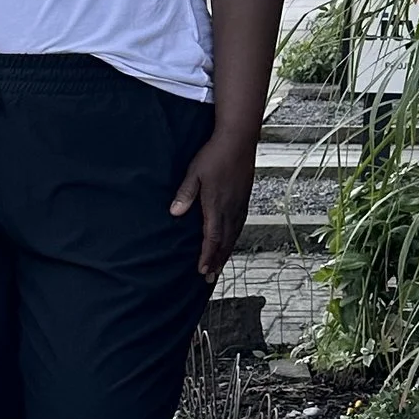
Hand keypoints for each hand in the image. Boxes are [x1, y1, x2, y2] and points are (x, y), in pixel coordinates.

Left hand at [172, 125, 258, 280]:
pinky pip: (240, 224)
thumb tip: (175, 213)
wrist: (239, 140)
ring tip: (220, 265)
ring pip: (234, 234)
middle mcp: (231, 208)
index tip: (202, 271)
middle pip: (225, 241)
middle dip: (217, 261)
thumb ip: (185, 194)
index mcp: (217, 205)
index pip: (212, 238)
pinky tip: (231, 240)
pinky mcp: (244, 198)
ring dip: (226, 252)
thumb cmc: (214, 154)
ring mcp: (240, 204)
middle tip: (210, 278)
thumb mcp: (194, 173)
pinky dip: (234, 238)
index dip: (207, 256)